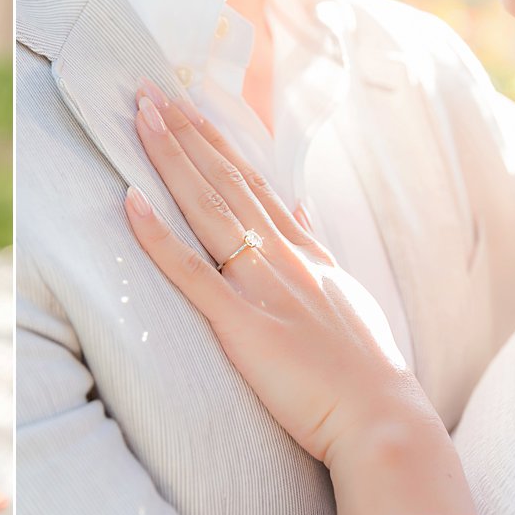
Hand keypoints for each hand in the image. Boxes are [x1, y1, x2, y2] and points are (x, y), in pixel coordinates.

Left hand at [121, 81, 425, 468]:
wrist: (384, 422)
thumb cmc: (367, 373)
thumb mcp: (349, 295)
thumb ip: (319, 249)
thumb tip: (301, 208)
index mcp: (307, 253)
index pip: (254, 183)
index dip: (216, 144)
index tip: (188, 109)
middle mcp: (284, 257)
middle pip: (225, 181)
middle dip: (184, 133)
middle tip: (148, 91)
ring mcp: (263, 286)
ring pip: (208, 207)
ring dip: (171, 159)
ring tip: (140, 116)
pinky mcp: (242, 324)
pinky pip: (190, 273)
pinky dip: (157, 235)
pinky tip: (129, 201)